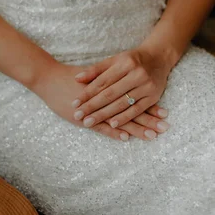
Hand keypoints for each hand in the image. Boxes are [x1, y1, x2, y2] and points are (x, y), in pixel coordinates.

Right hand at [30, 63, 164, 140]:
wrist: (50, 78)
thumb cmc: (71, 77)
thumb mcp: (94, 77)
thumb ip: (109, 82)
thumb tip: (125, 84)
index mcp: (112, 88)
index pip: (135, 99)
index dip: (150, 107)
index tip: (165, 114)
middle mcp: (107, 98)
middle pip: (133, 110)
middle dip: (150, 120)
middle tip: (165, 127)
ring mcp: (96, 109)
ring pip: (121, 120)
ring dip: (137, 129)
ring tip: (152, 136)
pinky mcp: (85, 117)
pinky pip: (102, 126)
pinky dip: (114, 131)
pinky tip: (126, 137)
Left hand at [71, 48, 171, 138]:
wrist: (159, 58)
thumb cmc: (132, 60)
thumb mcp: (114, 60)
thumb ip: (96, 70)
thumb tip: (76, 78)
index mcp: (124, 63)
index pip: (102, 81)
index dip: (87, 93)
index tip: (74, 103)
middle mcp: (136, 74)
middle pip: (110, 94)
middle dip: (92, 106)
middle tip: (78, 116)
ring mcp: (146, 86)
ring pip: (121, 103)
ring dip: (104, 115)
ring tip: (89, 122)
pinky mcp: (153, 97)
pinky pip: (136, 110)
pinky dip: (124, 118)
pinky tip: (111, 125)